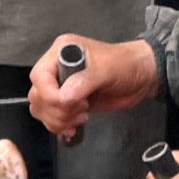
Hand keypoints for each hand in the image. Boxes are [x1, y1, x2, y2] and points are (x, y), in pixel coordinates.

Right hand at [28, 35, 159, 140]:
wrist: (141, 77)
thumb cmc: (125, 65)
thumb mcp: (107, 69)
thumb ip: (85, 82)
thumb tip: (63, 98)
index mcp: (61, 52)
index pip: (39, 75)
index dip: (49, 94)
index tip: (68, 103)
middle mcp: (56, 68)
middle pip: (37, 94)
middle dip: (56, 109)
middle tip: (82, 110)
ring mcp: (61, 86)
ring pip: (41, 108)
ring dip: (58, 119)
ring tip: (81, 117)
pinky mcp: (68, 103)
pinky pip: (51, 117)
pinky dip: (58, 125)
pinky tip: (74, 127)